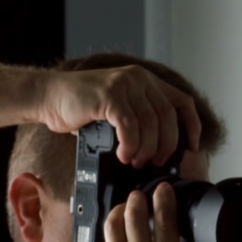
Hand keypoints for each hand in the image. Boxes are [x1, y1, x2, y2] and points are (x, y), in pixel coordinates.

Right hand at [35, 65, 201, 167]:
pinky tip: (121, 154)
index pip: (183, 102)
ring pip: (150, 124)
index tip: (193, 147)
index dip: (192, 126)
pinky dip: (129, 145)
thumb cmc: (83, 108)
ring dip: (145, 149)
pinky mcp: (110, 95)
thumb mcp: (119, 110)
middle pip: (169, 118)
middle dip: (165, 146)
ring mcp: (125, 84)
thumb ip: (141, 120)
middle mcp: (139, 79)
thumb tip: (162, 150)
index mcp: (147, 81)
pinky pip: (130, 126)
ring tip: (134, 160)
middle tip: (154, 162)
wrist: (49, 97)